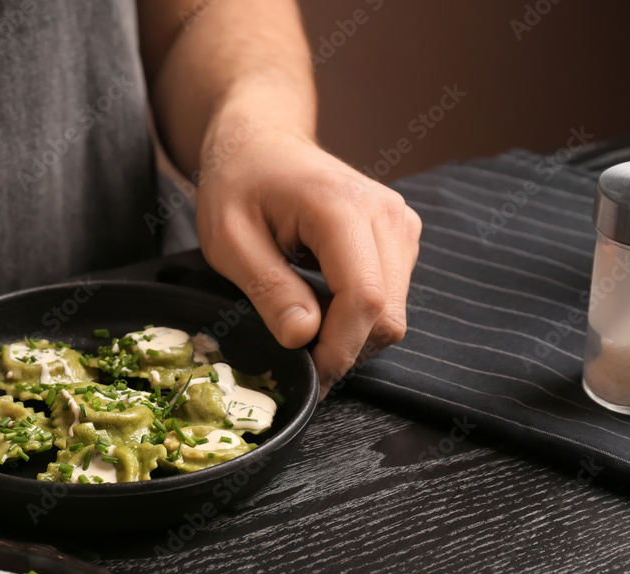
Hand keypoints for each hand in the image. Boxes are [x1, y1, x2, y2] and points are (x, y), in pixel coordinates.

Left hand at [196, 115, 421, 400]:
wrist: (260, 143)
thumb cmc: (237, 184)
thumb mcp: (228, 239)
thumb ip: (267, 287)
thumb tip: (303, 337)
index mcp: (342, 207)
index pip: (364, 298)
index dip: (338, 349)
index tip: (307, 375)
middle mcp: (386, 214)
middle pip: (388, 313)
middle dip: (345, 347)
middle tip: (297, 354)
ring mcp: (400, 224)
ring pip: (394, 312)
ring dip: (351, 334)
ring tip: (303, 320)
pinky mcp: (401, 236)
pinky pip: (391, 298)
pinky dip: (358, 316)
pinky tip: (321, 303)